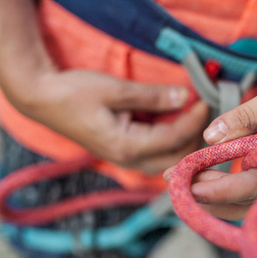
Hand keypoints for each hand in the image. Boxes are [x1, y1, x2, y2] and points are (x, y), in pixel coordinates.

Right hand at [9, 70, 208, 173]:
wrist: (44, 100)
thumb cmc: (74, 93)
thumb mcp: (116, 90)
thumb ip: (153, 97)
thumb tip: (185, 96)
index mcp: (127, 147)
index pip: (175, 139)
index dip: (195, 120)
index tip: (206, 101)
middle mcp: (129, 161)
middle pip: (177, 159)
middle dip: (195, 137)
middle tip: (204, 112)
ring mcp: (127, 161)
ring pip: (169, 161)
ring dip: (185, 141)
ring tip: (194, 118)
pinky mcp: (125, 154)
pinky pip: (157, 155)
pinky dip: (172, 142)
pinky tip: (176, 123)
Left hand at [165, 62, 256, 219]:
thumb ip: (247, 116)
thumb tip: (210, 137)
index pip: (255, 183)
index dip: (219, 188)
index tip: (188, 186)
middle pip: (248, 197)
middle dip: (209, 193)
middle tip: (174, 183)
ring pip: (248, 196)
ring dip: (215, 191)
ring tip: (183, 181)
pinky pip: (252, 184)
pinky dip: (227, 182)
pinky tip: (205, 174)